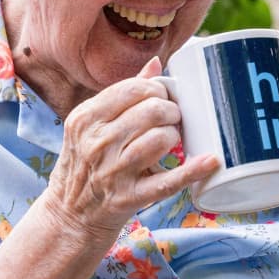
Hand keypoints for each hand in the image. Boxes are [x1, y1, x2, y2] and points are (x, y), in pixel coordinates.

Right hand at [46, 56, 217, 237]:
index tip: (161, 99)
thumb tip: (155, 64)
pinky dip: (192, 171)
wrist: (69, 214)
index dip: (157, 90)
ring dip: (173, 136)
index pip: (132, 90)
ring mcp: (112, 172)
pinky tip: (209, 161)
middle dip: (170, 111)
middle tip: (171, 119)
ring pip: (159, 139)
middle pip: (150, 111)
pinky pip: (167, 181)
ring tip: (170, 140)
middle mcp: (96, 144)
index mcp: (85, 119)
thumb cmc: (85, 164)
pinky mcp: (128, 198)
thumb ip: (120, 95)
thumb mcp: (90, 127)